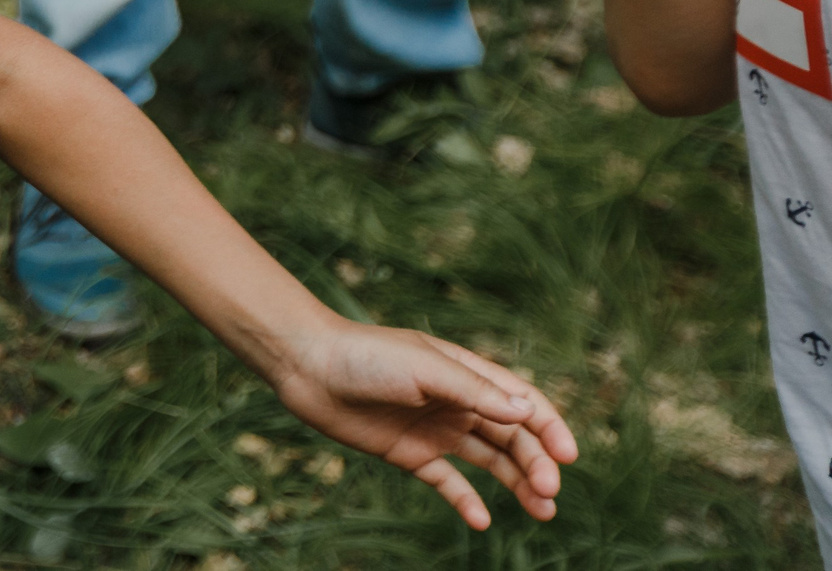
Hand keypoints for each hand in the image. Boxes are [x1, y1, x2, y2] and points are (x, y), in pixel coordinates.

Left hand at [274, 321, 577, 527]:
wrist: (308, 366)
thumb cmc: (367, 357)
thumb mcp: (425, 369)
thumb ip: (474, 391)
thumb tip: (526, 412)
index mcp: (466, 373)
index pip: (522, 401)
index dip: (548, 426)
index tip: (568, 456)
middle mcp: (457, 402)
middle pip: (511, 437)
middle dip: (536, 463)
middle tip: (548, 492)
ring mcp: (435, 429)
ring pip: (489, 461)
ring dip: (516, 484)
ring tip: (541, 511)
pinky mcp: (410, 453)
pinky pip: (447, 481)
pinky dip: (466, 500)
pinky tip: (480, 520)